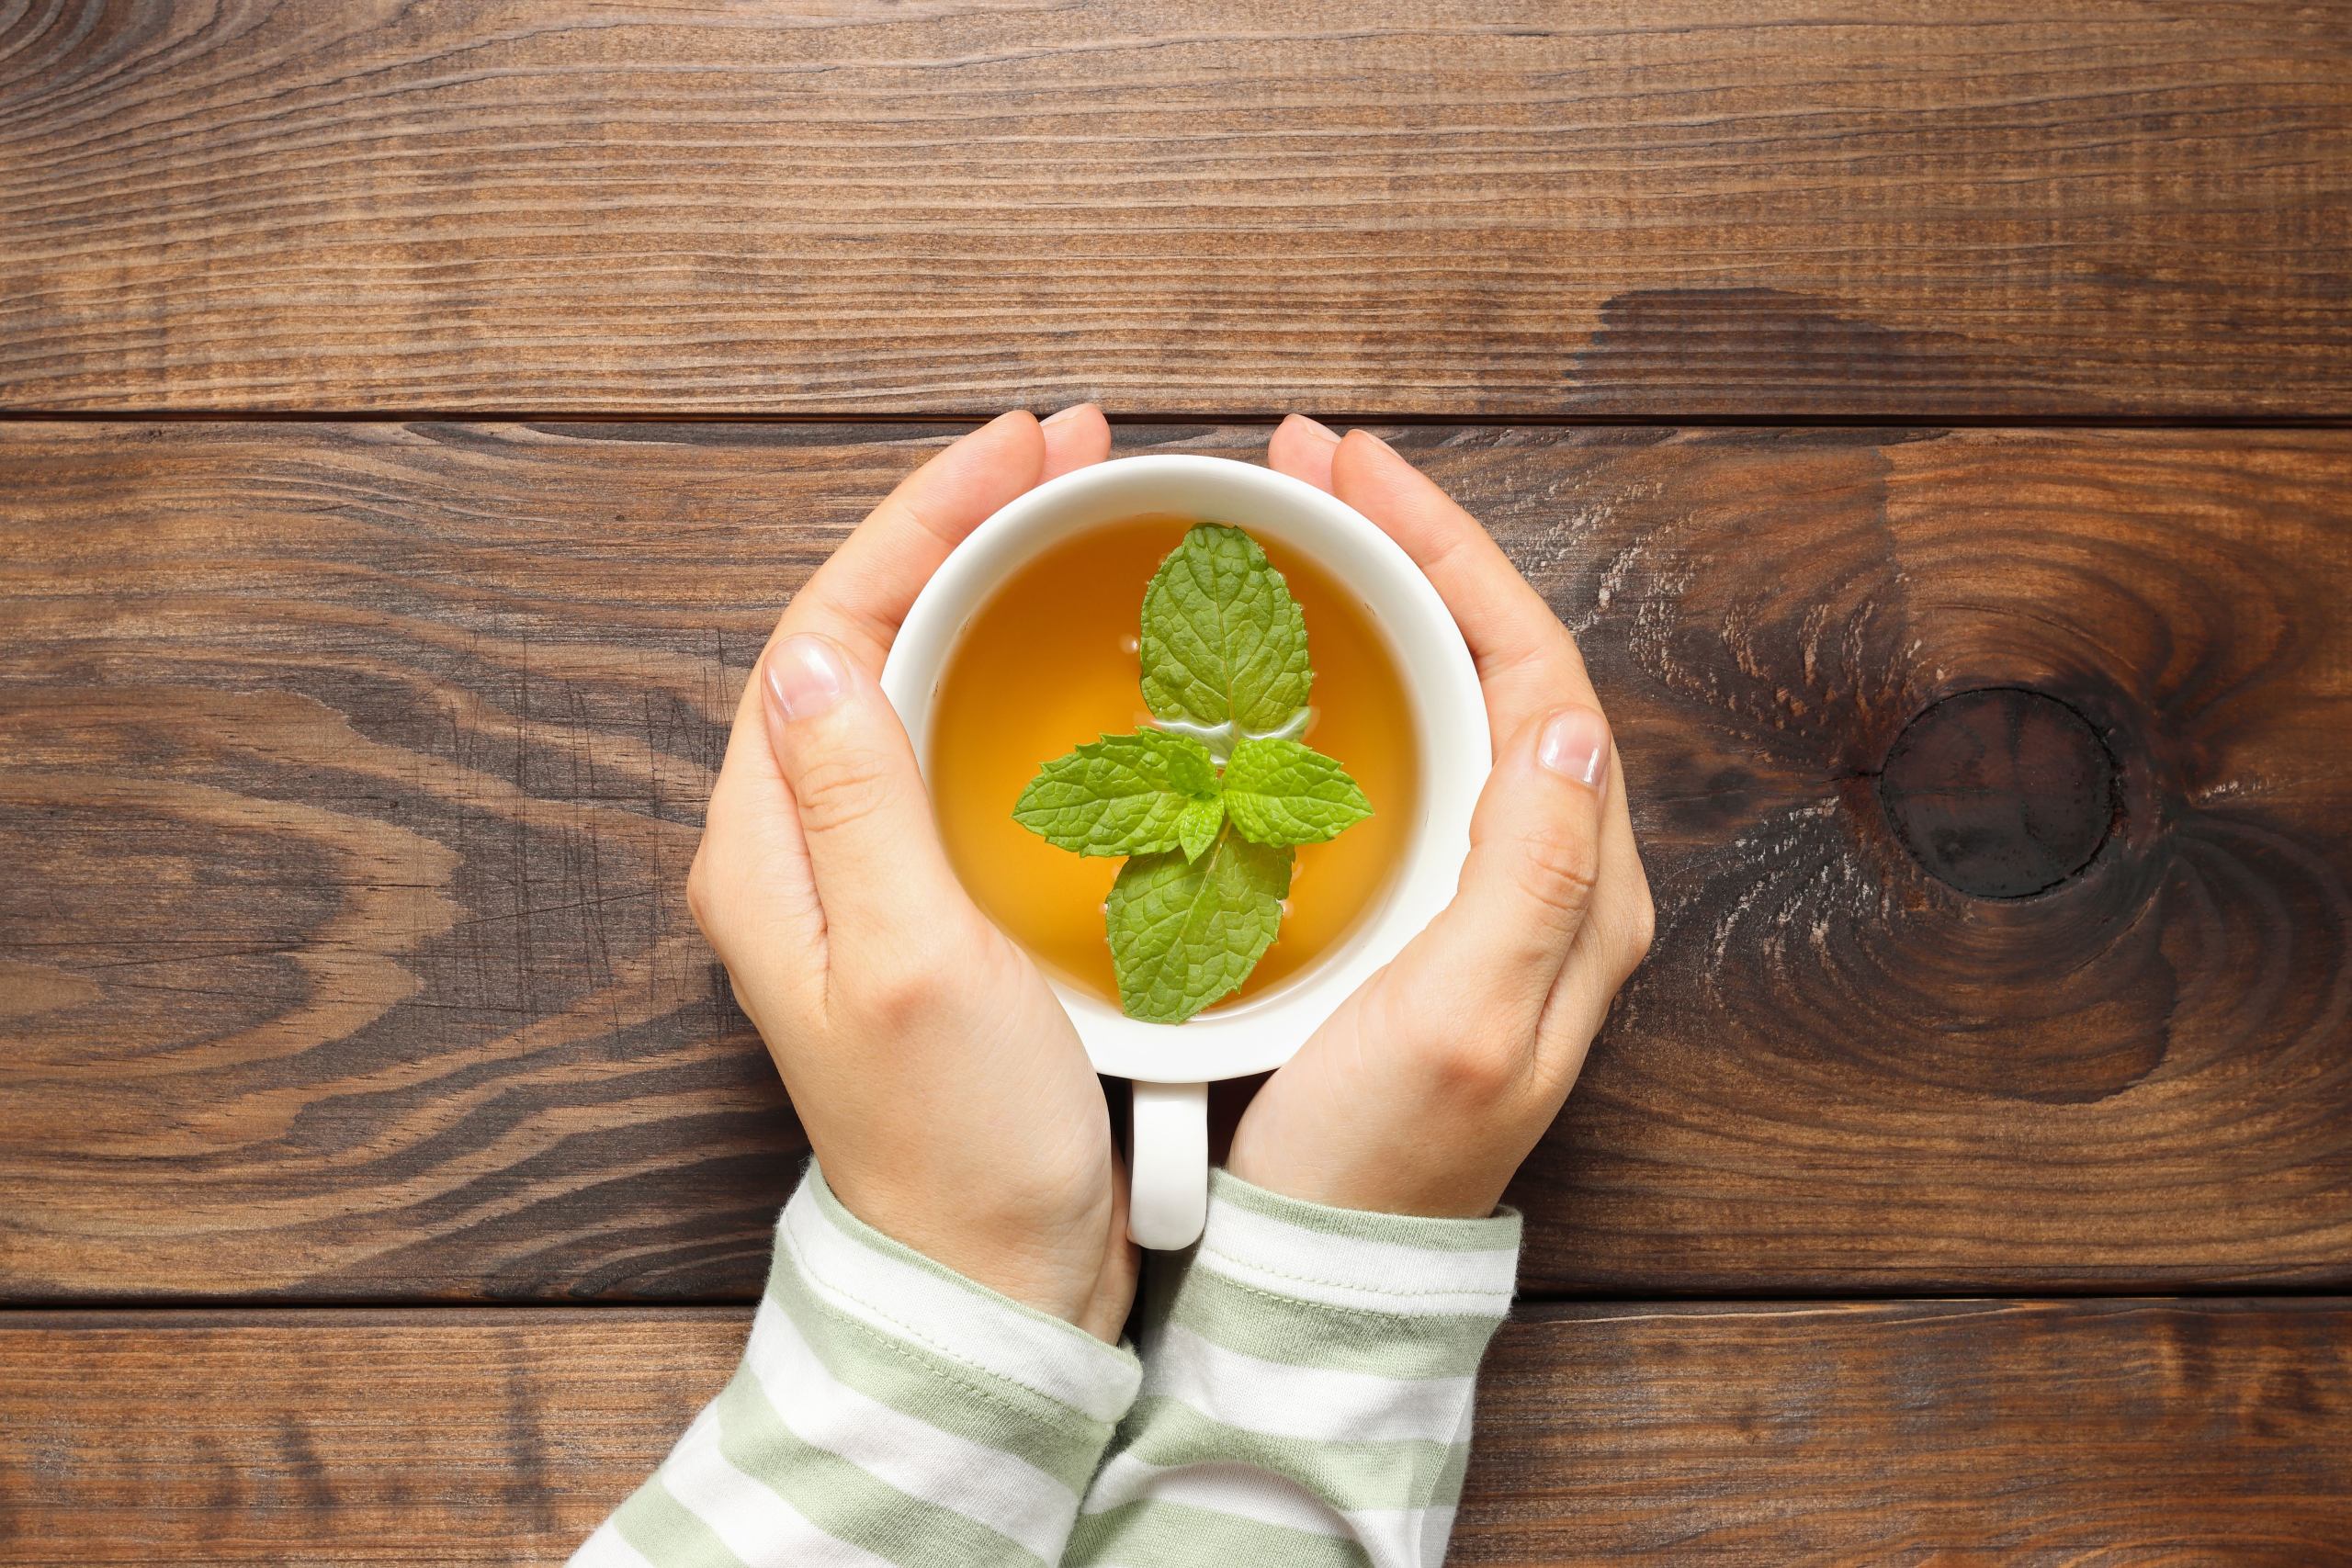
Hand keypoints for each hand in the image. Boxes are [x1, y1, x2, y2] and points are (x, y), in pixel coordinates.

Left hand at [687, 408, 1137, 1340]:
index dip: (917, 520)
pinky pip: (956, 743)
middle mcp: (799, 848)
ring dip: (983, 582)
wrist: (997, 1273)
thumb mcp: (906, 960)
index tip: (1015, 452)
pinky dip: (1013, 672)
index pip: (827, 627)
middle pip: (862, 632)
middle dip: (953, 525)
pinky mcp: (927, 900)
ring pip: (911, 676)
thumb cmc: (958, 1142)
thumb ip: (853, 799)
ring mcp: (864, 873)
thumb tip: (812, 641)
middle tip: (1061, 454)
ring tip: (1073, 512)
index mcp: (770, 850)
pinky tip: (1079, 653)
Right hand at [1226, 418, 1655, 1217]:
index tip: (1357, 474)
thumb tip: (1563, 717)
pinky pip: (1410, 758)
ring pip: (1456, 699)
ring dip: (1390, 602)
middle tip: (1316, 470)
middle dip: (1418, 551)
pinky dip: (1359, 683)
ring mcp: (1489, 893)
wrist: (1325, 1267)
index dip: (1452, 554)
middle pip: (1501, 662)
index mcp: (1579, 886)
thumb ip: (1531, 872)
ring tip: (1305, 530)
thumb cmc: (1384, 1160)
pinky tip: (1293, 662)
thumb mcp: (1467, 1019)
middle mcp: (1552, 876)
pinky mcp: (1425, 915)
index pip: (1536, 668)